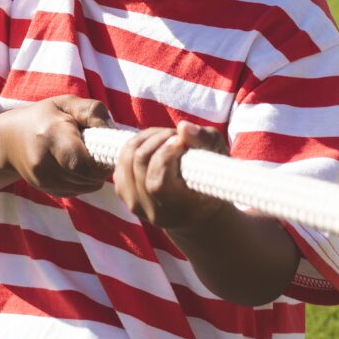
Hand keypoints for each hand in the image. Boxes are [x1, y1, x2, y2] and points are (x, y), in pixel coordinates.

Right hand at [0, 96, 111, 196]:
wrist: (9, 139)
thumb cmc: (44, 117)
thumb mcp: (66, 103)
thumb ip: (92, 111)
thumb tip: (112, 133)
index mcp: (51, 135)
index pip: (82, 163)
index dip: (101, 163)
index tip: (108, 151)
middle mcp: (43, 162)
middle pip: (85, 178)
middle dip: (100, 169)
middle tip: (102, 153)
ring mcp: (41, 180)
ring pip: (84, 187)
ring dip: (93, 177)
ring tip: (88, 157)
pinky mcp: (45, 190)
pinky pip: (76, 192)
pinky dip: (83, 182)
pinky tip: (77, 167)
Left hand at [113, 121, 231, 229]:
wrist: (196, 211)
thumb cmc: (211, 180)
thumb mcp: (218, 160)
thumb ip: (205, 141)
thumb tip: (183, 127)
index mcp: (179, 208)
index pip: (158, 182)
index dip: (165, 155)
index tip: (180, 142)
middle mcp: (153, 211)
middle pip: (139, 164)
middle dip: (157, 139)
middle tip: (174, 135)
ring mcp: (135, 205)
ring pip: (126, 159)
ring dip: (145, 139)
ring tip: (165, 137)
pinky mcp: (124, 194)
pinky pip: (120, 161)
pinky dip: (136, 146)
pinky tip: (154, 145)